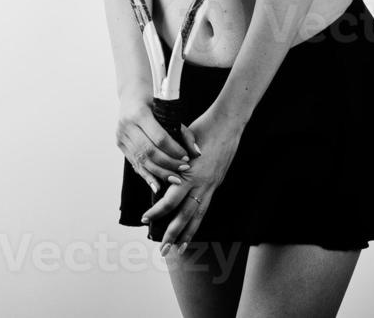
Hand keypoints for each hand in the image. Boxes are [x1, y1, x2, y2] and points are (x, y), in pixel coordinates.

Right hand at [116, 96, 194, 192]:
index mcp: (139, 113)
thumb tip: (197, 152)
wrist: (132, 94)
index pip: (159, 138)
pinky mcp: (120, 144)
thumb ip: (183, 132)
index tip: (187, 158)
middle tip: (183, 170)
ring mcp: (121, 136)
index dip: (174, 150)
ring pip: (141, 160)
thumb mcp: (169, 110)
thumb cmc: (155, 100)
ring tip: (175, 179)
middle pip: (149, 152)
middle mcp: (127, 126)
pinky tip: (157, 185)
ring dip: (159, 173)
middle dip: (168, 164)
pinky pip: (134, 163)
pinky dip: (147, 175)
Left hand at [143, 107, 243, 254]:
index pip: (170, 200)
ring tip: (179, 250)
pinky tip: (192, 231)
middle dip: (172, 234)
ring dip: (188, 234)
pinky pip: (205, 208)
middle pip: (185, 215)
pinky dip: (198, 222)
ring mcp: (211, 185)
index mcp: (190, 174)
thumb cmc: (203, 127)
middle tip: (163, 250)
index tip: (145, 219)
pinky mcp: (216, 184)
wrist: (228, 123)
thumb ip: (170, 154)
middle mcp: (201, 184)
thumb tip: (158, 165)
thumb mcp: (181, 140)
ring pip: (198, 216)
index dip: (157, 211)